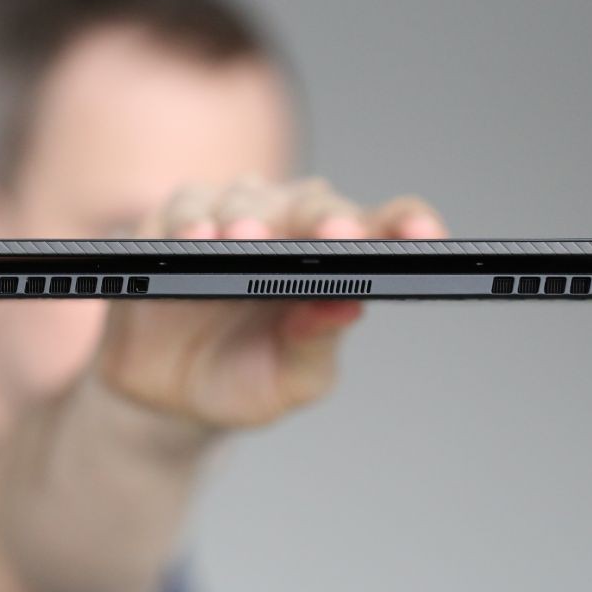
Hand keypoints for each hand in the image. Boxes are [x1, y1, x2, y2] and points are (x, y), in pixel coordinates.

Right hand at [94, 177, 445, 428]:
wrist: (165, 394)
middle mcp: (288, 225)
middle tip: (336, 235)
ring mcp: (230, 215)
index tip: (426, 238)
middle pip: (316, 204)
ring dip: (250, 217)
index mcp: (335, 260)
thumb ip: (316, 346)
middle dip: (327, 219)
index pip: (381, 227)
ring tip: (245, 239)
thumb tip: (347, 306)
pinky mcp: (171, 221)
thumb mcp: (289, 382)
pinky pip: (184, 209)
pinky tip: (197, 238)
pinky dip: (190, 220)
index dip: (407, 225)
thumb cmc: (244, 379)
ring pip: (249, 197)